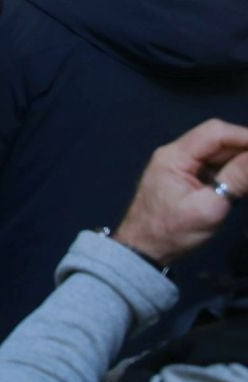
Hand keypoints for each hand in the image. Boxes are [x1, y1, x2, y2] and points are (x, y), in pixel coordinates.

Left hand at [112, 119, 247, 266]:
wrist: (144, 249)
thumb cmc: (172, 231)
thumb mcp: (209, 208)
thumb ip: (236, 180)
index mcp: (175, 156)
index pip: (215, 133)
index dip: (245, 136)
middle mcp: (177, 154)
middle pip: (218, 140)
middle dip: (246, 148)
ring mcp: (182, 165)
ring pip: (219, 153)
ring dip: (241, 160)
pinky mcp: (188, 178)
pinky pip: (216, 166)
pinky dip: (234, 171)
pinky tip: (244, 180)